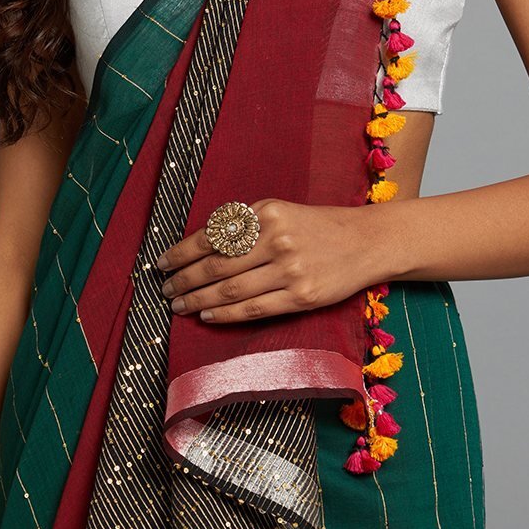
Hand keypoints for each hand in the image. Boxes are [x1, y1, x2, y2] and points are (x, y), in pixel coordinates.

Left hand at [156, 198, 382, 324]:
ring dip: (199, 300)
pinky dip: (226, 314)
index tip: (162, 263)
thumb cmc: (317, 227)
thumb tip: (199, 248)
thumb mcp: (280, 212)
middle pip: (217, 266)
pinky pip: (254, 309)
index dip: (182, 253)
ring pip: (231, 290)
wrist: (366, 242)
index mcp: (267, 213)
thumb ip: (245, 227)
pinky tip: (208, 315)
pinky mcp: (302, 296)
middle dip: (185, 279)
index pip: (212, 236)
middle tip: (165, 289)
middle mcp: (277, 239)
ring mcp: (290, 270)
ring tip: (180, 305)